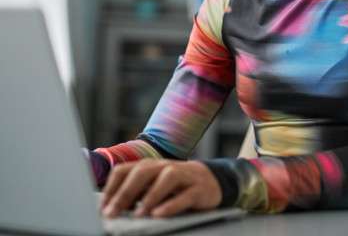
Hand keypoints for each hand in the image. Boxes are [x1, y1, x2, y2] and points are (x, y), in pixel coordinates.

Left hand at [101, 160, 221, 217]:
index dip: (111, 189)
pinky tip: (159, 214)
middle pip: (142, 172)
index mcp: (149, 166)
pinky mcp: (199, 188)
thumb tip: (110, 208)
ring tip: (138, 215)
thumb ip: (135, 193)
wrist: (210, 181)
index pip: (124, 170)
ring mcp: (184, 175)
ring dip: (150, 196)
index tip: (102, 208)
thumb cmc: (174, 187)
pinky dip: (171, 205)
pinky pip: (185, 195)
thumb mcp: (152, 186)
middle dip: (125, 193)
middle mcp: (165, 167)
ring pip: (166, 178)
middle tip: (113, 212)